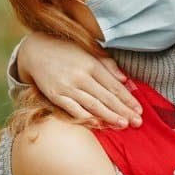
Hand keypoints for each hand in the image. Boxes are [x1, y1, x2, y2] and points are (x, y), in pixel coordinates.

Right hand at [19, 32, 141, 127]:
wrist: (35, 50)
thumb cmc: (66, 50)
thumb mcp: (89, 51)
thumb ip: (108, 65)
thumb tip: (125, 80)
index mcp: (91, 64)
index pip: (114, 86)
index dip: (128, 99)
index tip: (139, 110)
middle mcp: (80, 76)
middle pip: (106, 97)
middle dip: (123, 111)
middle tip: (137, 122)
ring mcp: (67, 86)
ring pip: (92, 104)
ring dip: (109, 116)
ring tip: (123, 125)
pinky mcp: (55, 95)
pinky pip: (72, 108)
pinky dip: (85, 117)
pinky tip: (97, 124)